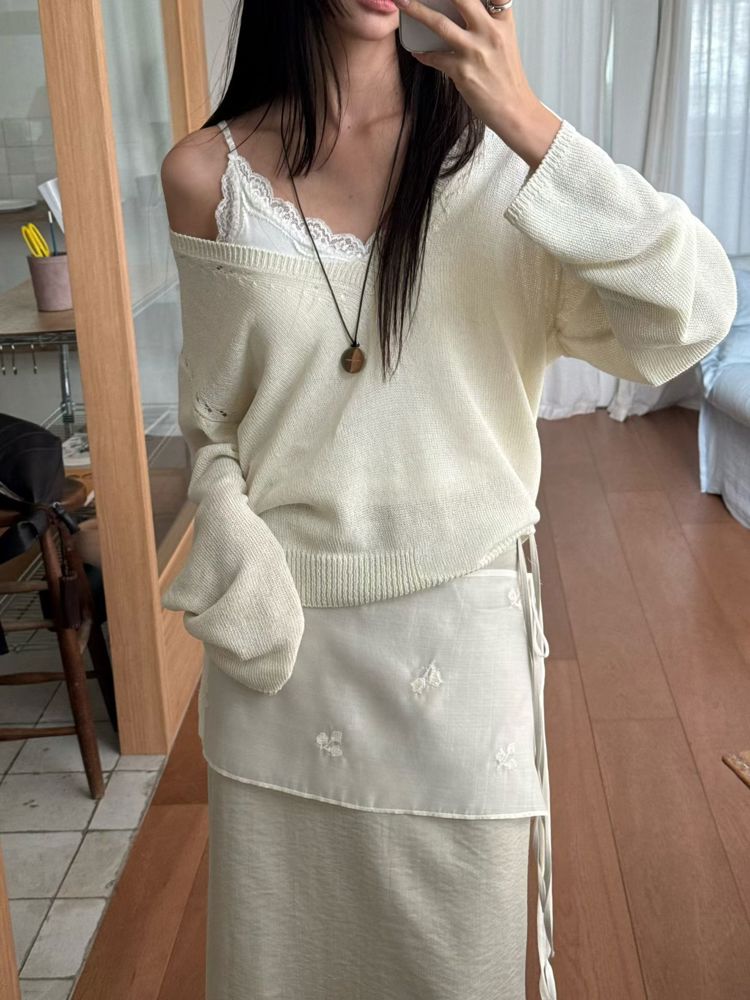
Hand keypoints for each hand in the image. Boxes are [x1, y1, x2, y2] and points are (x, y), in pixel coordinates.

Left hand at [394, 0, 562, 169]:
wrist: (514, 109)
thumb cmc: (507, 78)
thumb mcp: (505, 41)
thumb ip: (489, 22)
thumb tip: (464, 11)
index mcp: (502, 21)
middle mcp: (490, 32)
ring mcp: (475, 51)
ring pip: (440, 24)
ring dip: (417, 11)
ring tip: (403, 3)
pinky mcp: (463, 72)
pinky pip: (435, 58)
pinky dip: (423, 54)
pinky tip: (417, 51)